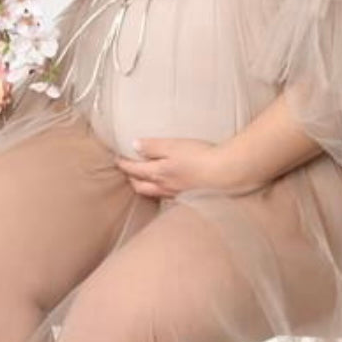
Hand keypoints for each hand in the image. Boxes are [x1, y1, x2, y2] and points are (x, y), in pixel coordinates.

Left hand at [115, 136, 257, 198]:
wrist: (224, 173)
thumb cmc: (199, 156)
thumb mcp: (173, 145)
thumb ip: (153, 146)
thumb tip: (134, 145)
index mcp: (158, 172)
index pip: (134, 169)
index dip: (124, 164)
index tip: (117, 158)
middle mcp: (165, 186)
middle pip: (141, 186)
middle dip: (131, 179)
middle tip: (127, 172)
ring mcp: (177, 193)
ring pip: (154, 193)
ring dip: (145, 187)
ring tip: (143, 181)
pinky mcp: (189, 195)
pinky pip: (168, 196)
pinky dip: (162, 192)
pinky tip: (168, 188)